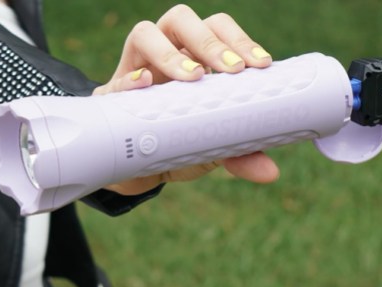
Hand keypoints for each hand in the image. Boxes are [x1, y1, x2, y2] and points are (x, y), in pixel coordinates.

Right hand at [93, 5, 279, 195]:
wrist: (133, 168)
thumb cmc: (177, 141)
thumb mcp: (212, 148)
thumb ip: (241, 155)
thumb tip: (270, 172)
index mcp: (195, 57)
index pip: (217, 29)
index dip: (239, 39)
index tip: (261, 65)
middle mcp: (166, 53)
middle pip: (183, 20)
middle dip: (210, 41)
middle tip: (232, 69)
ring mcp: (135, 68)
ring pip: (146, 32)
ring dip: (171, 52)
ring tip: (193, 76)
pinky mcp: (111, 94)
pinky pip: (116, 78)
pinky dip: (130, 79)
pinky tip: (145, 83)